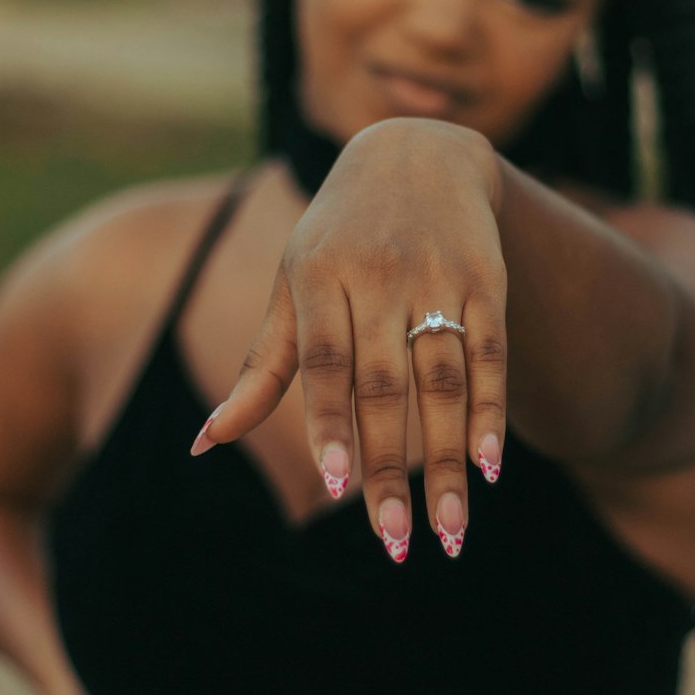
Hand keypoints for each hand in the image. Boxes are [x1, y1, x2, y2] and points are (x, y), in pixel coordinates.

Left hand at [198, 119, 507, 559]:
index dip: (331, 423)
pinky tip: (490, 467)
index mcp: (318, 278)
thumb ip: (260, 370)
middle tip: (396, 543)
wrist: (416, 152)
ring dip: (448, 459)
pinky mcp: (485, 279)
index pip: (323, 361)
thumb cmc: (336, 238)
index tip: (335, 486)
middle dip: (389, 468)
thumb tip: (202, 446)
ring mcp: (437, 276)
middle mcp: (378, 276)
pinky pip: (491, 354)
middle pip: (386, 384)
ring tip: (450, 530)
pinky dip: (491, 412)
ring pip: (444, 379)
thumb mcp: (290, 289)